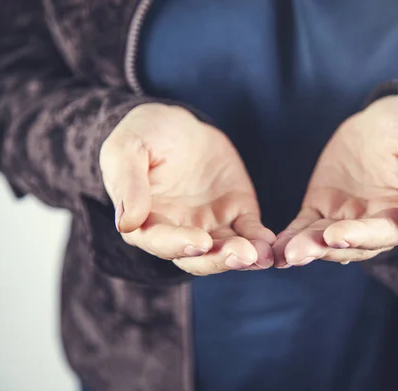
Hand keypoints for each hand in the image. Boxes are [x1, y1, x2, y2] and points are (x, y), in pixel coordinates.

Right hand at [100, 103, 274, 274]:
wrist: (177, 123)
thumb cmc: (144, 134)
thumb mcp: (127, 149)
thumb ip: (128, 184)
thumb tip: (127, 223)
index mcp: (146, 221)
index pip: (161, 242)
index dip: (180, 244)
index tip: (201, 241)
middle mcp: (178, 231)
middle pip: (198, 257)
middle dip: (220, 259)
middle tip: (243, 254)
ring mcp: (209, 225)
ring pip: (226, 250)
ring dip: (244, 256)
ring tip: (261, 254)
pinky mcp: (236, 213)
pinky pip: (250, 232)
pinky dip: (260, 240)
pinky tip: (270, 242)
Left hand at [273, 94, 397, 266]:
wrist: (388, 118)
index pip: (383, 233)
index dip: (360, 236)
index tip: (336, 235)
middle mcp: (375, 225)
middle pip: (350, 244)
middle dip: (324, 249)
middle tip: (298, 253)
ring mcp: (347, 219)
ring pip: (324, 239)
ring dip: (305, 248)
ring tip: (284, 253)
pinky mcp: (323, 208)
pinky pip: (305, 226)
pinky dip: (291, 237)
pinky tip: (275, 248)